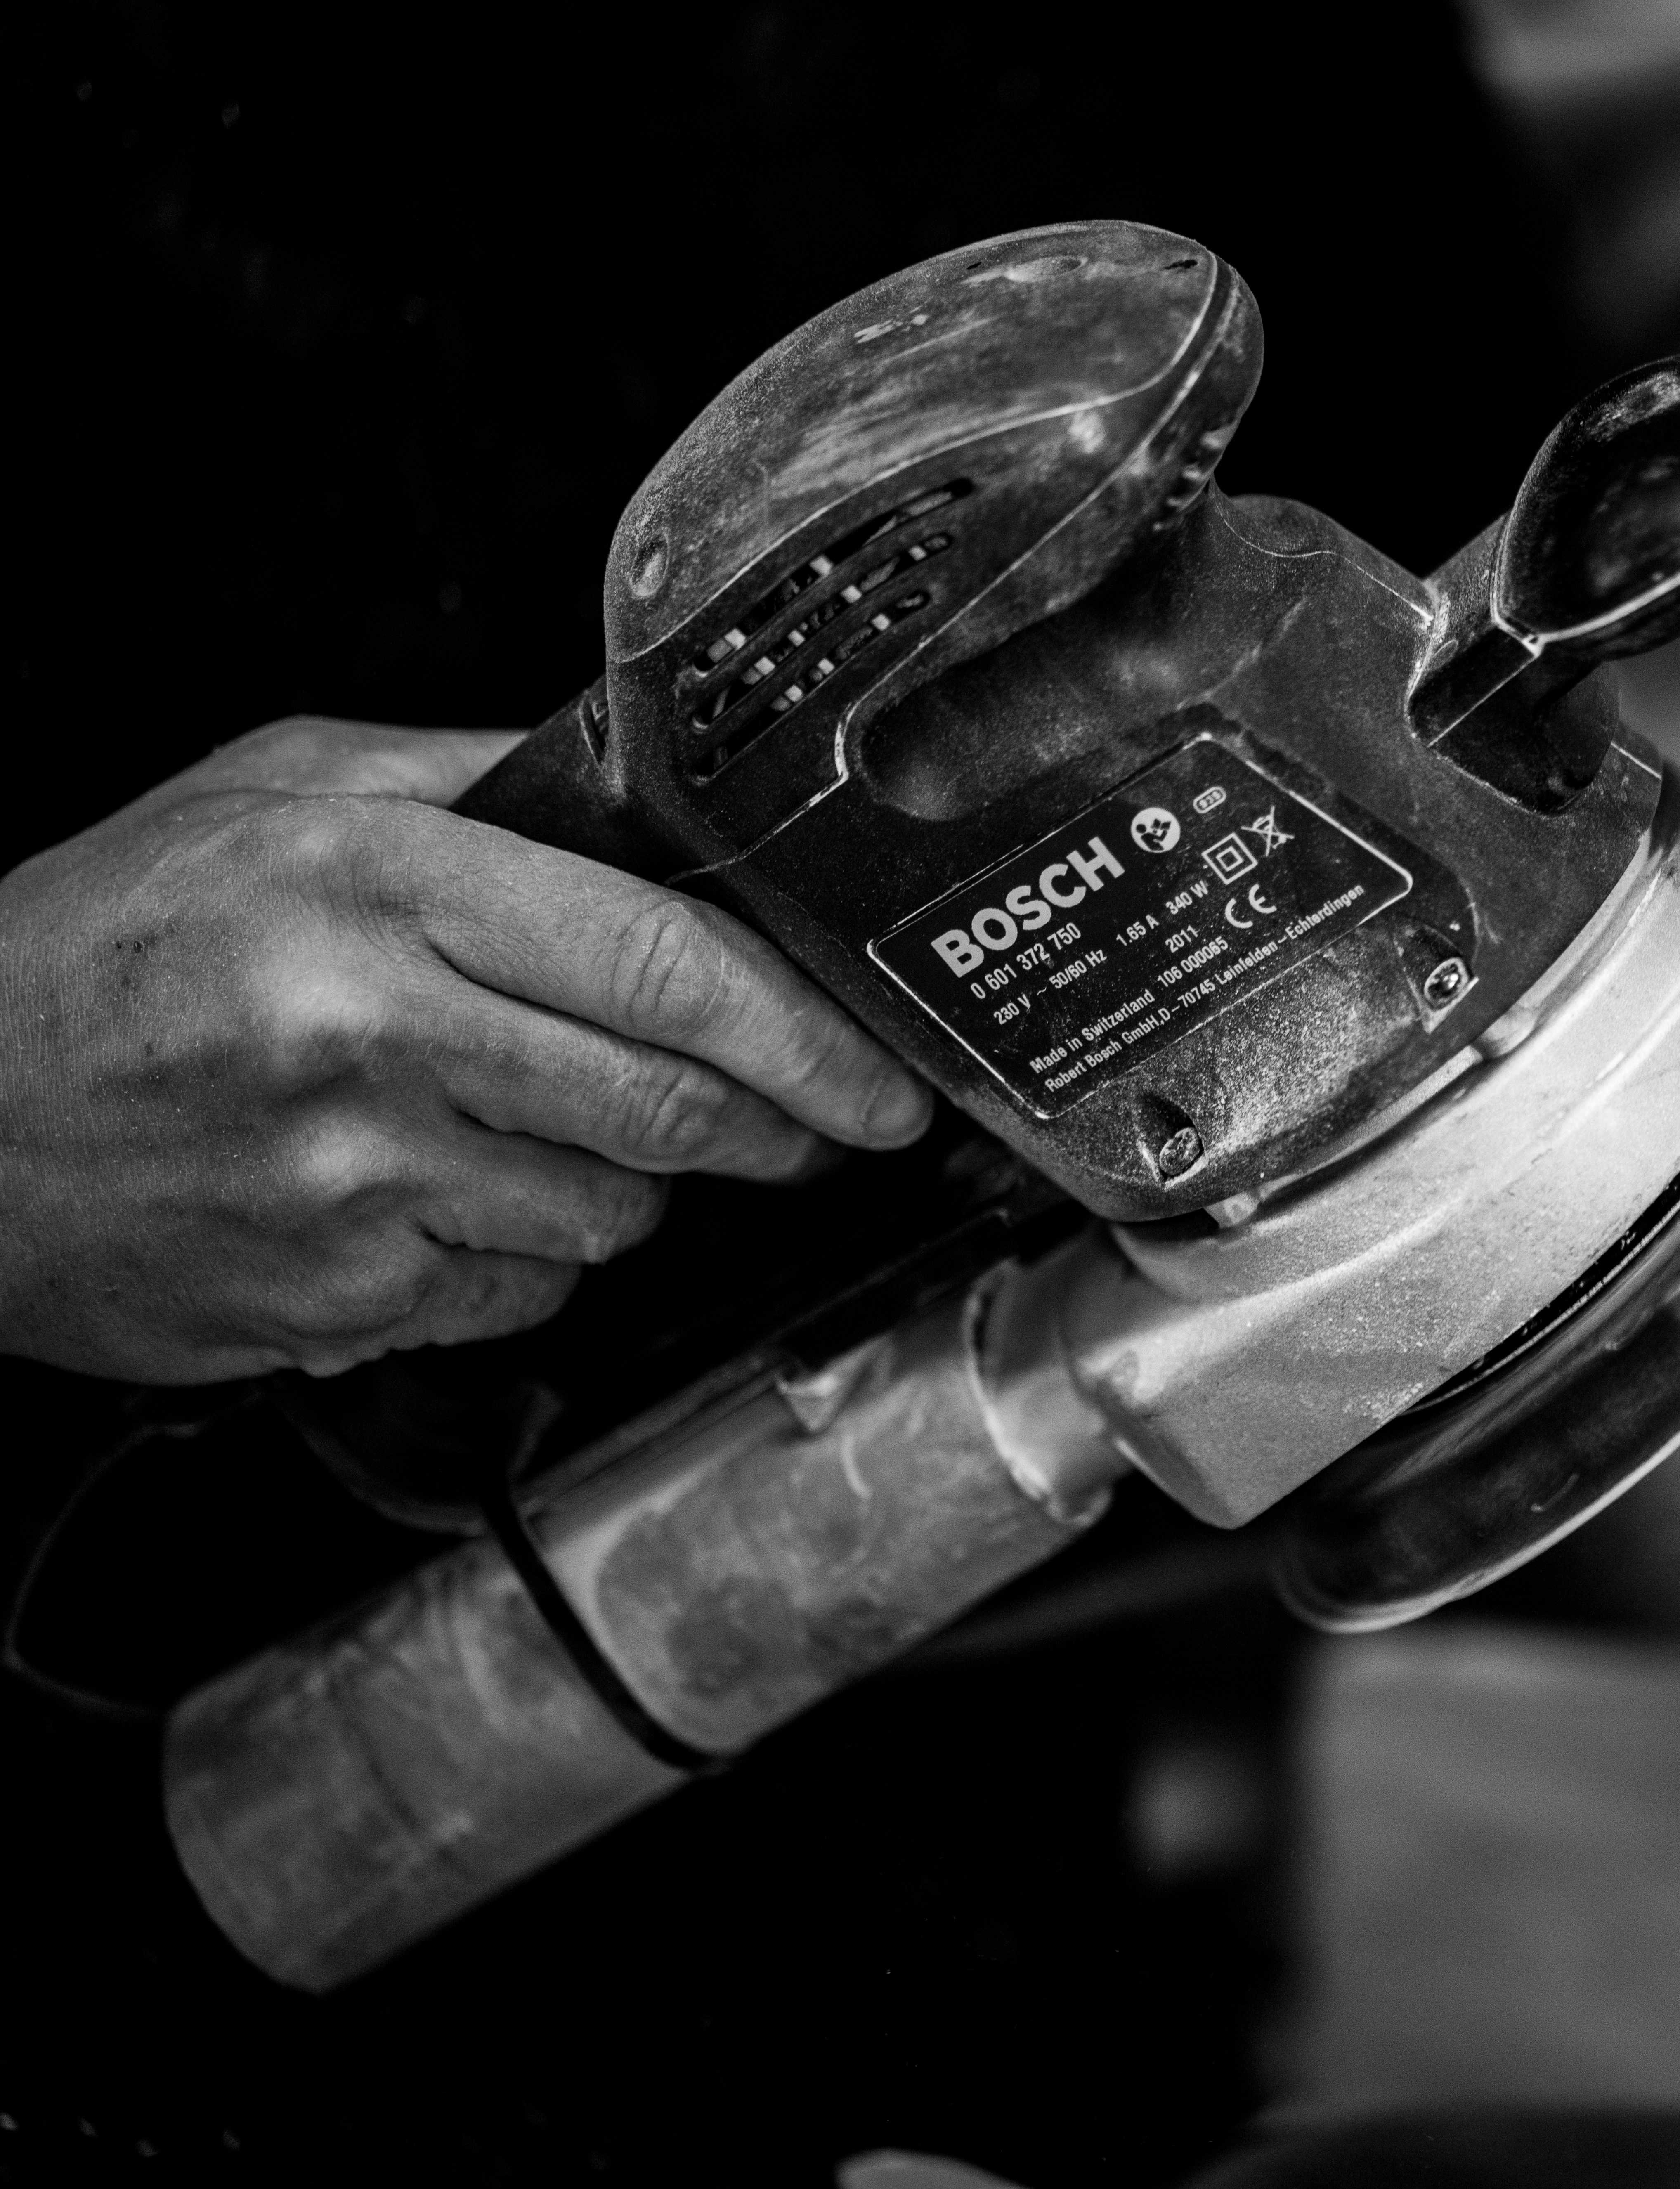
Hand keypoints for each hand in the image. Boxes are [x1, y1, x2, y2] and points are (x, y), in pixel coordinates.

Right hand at [0, 717, 932, 1382]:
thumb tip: (645, 794)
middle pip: (672, 1103)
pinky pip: (517, 1295)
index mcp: (375, 884)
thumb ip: (474, 784)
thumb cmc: (101, 943)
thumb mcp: (272, 793)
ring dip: (624, 1185)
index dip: (808, 1031)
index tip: (882, 1071)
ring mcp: (352, 1181)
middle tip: (812, 1122)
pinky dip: (517, 1258)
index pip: (663, 965)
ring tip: (538, 1130)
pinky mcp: (334, 1299)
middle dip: (778, 1125)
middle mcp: (370, 1031)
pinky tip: (440, 1197)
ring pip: (609, 1212)